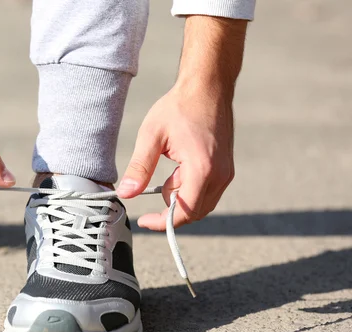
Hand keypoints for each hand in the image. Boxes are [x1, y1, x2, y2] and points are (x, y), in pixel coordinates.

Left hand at [117, 86, 234, 230]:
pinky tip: (178, 168)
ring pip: (201, 204)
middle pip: (194, 212)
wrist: (208, 87)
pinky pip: (207, 192)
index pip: (185, 212)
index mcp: (202, 169)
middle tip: (151, 193)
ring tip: (167, 172)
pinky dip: (190, 189)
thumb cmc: (179, 107)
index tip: (145, 221)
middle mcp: (220, 175)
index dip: (163, 222)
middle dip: (170, 210)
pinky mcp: (225, 168)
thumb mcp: (151, 136)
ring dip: (180, 197)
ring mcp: (226, 172)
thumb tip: (126, 193)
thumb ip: (139, 168)